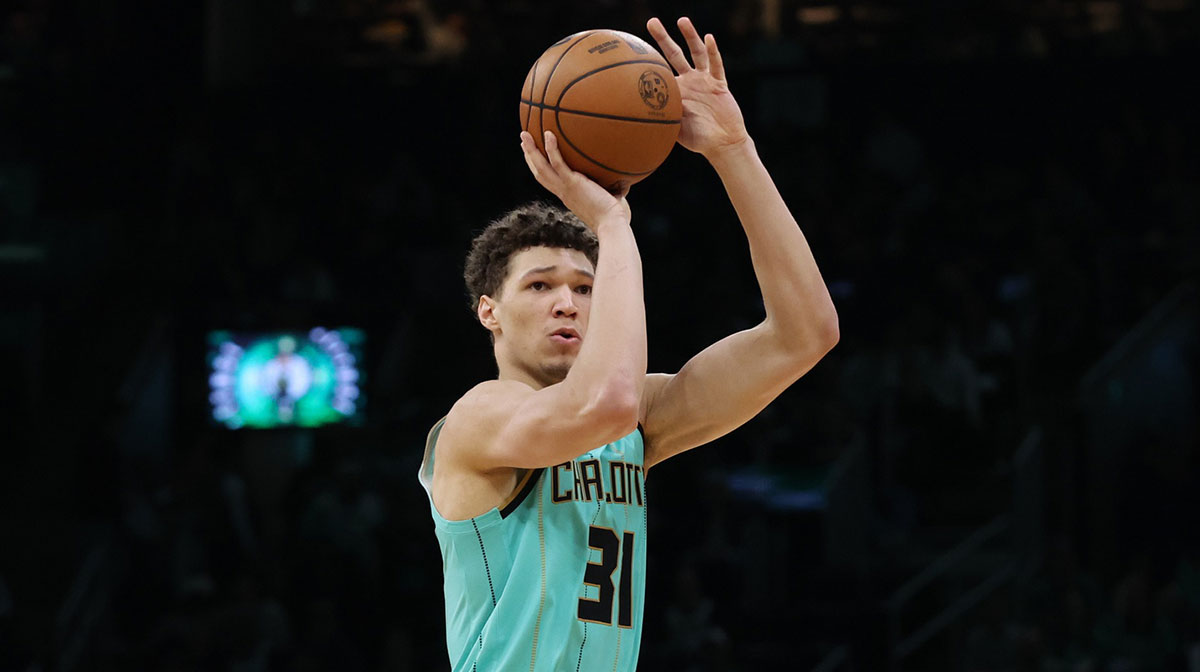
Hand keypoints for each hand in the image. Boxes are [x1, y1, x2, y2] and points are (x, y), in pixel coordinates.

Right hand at [520, 130, 630, 230]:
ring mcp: (565, 188)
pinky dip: (552, 149)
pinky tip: (549, 134)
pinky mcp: (573, 183)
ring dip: (531, 150)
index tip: (534, 155)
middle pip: (539, 172)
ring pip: (541, 167)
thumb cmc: (615, 218)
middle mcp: (562, 192)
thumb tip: (626, 177)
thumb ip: (615, 187)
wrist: (612, 225)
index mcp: (568, 196)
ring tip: (524, 134)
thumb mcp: (612, 199)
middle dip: (529, 156)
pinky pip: (558, 163)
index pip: (549, 180)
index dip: (540, 167)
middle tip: (524, 140)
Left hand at [646, 17, 749, 160]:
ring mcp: (705, 80)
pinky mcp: (719, 84)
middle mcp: (689, 81)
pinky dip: (712, 51)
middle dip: (663, 38)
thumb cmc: (697, 139)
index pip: (660, 71)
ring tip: (681, 21)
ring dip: (690, 36)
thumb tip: (640, 115)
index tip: (634, 47)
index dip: (649, 59)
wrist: (722, 144)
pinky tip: (708, 38)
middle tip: (651, 22)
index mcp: (675, 91)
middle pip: (674, 54)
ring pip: (696, 53)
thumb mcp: (674, 129)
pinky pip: (716, 65)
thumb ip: (661, 118)